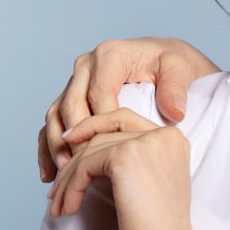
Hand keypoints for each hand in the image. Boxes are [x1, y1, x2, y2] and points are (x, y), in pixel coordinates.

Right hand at [39, 37, 220, 181]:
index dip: (102, 126)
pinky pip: (54, 123)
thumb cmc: (172, 64)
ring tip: (65, 173)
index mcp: (109, 55)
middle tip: (83, 168)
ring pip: (56, 114)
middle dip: (75, 138)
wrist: (164, 61)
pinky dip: (48, 147)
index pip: (99, 94)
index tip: (110, 154)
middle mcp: (86, 65)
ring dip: (57, 145)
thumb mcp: (181, 69)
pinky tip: (51, 174)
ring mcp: (76, 82)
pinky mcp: (71, 97)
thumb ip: (176, 89)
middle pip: (71, 105)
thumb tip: (174, 113)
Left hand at [47, 108, 195, 229]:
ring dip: (67, 180)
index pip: (123, 120)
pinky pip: (85, 166)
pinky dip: (70, 188)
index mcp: (172, 138)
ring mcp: (146, 142)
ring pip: (89, 150)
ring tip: (58, 206)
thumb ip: (132, 159)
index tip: (68, 149)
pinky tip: (67, 209)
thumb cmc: (160, 228)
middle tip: (55, 189)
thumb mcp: (150, 182)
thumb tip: (86, 150)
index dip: (92, 129)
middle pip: (103, 134)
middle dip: (74, 161)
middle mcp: (163, 134)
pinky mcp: (126, 156)